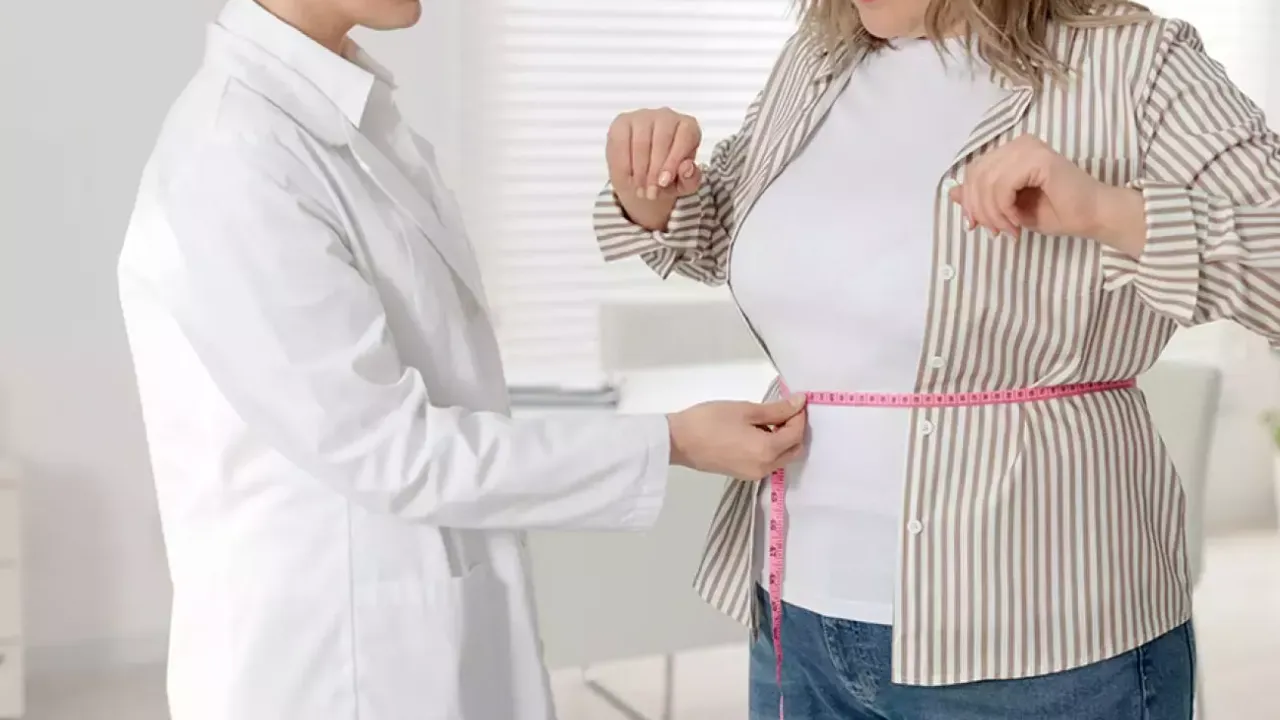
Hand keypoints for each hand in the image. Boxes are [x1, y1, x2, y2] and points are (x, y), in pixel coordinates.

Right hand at [606, 108, 702, 229]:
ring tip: (640, 189)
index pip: (684, 137)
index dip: (673, 161)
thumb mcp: (683, 184)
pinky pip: (621, 142)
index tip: (663, 182)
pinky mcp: (622, 121)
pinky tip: (628, 178)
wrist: (643, 176)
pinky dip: (624, 164)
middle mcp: (667, 116)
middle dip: (654, 171)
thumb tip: (687, 167)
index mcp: (688, 127)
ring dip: (639, 171)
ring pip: (641, 142)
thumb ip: (691, 179)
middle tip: (650, 193)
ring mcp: (643, 116)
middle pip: (661, 140)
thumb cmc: (667, 176)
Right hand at [666, 396, 807, 480]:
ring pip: (782, 458)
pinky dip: (771, 448)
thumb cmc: (710, 421)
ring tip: (769, 419)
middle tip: (784, 410)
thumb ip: (776, 409)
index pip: (796, 434)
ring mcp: (753, 474)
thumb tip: (799, 403)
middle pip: (794, 450)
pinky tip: (757, 432)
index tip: (795, 400)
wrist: (678, 441)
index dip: (799, 416)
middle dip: (795, 430)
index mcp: (767, 451)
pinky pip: (768, 462)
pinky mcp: (743, 474)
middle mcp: (765, 468)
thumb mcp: (745, 410)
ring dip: (783, 439)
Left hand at [948, 134, 1111, 242]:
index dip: (969, 200)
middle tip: (995, 231)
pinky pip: (1002, 185)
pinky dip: (1003, 208)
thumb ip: (982, 197)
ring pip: (987, 182)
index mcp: (1011, 151)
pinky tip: (1016, 221)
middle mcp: (1018, 144)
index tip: (976, 226)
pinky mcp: (1038, 159)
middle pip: (976, 175)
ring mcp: (1028, 148)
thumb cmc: (1056, 212)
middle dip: (979, 210)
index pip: (974, 171)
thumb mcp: (1007, 208)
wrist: (1092, 216)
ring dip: (993, 213)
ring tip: (1008, 229)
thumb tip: (952, 192)